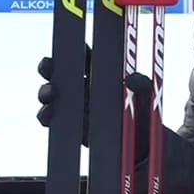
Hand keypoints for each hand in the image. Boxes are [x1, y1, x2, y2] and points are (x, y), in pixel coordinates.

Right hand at [36, 54, 153, 159]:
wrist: (141, 146)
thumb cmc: (144, 114)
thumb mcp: (148, 96)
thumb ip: (142, 84)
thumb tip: (130, 78)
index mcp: (101, 73)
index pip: (84, 56)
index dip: (72, 48)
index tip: (66, 47)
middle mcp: (85, 86)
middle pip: (60, 71)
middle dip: (49, 66)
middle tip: (47, 67)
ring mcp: (76, 106)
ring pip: (52, 94)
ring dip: (44, 91)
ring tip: (49, 94)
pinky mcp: (71, 125)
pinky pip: (51, 118)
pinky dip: (45, 115)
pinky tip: (47, 115)